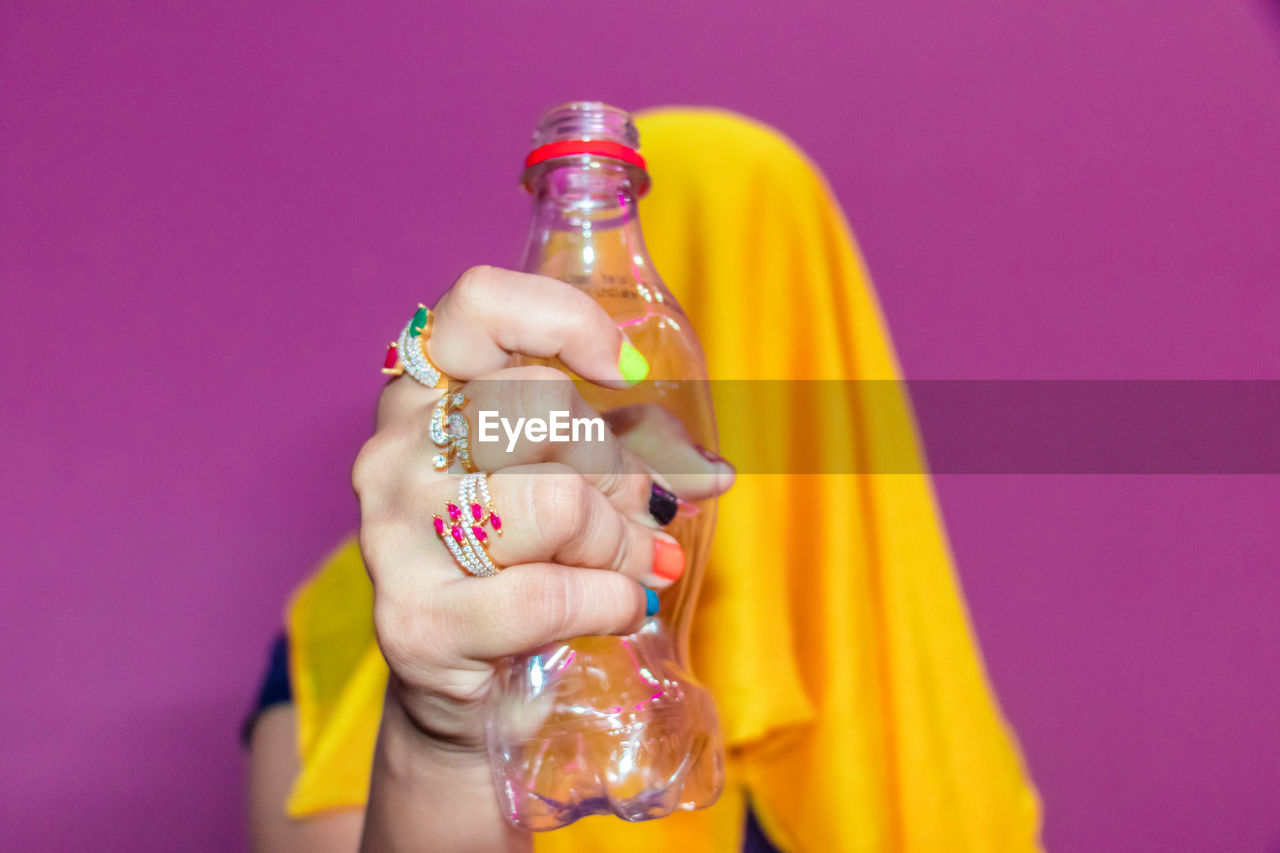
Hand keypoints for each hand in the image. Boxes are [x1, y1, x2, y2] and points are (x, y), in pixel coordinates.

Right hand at [353, 266, 733, 750]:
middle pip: (546, 408)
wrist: (464, 694)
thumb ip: (639, 457)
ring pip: (557, 500)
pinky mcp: (415, 622)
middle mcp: (394, 451)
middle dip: (618, 471)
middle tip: (636, 521)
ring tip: (627, 569)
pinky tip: (618, 609)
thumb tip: (715, 471)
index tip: (622, 373)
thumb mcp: (581, 486)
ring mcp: (394, 537)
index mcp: (423, 394)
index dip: (565, 321)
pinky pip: (548, 593)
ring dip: (618, 544)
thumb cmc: (521, 566)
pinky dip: (609, 602)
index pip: (480, 305)